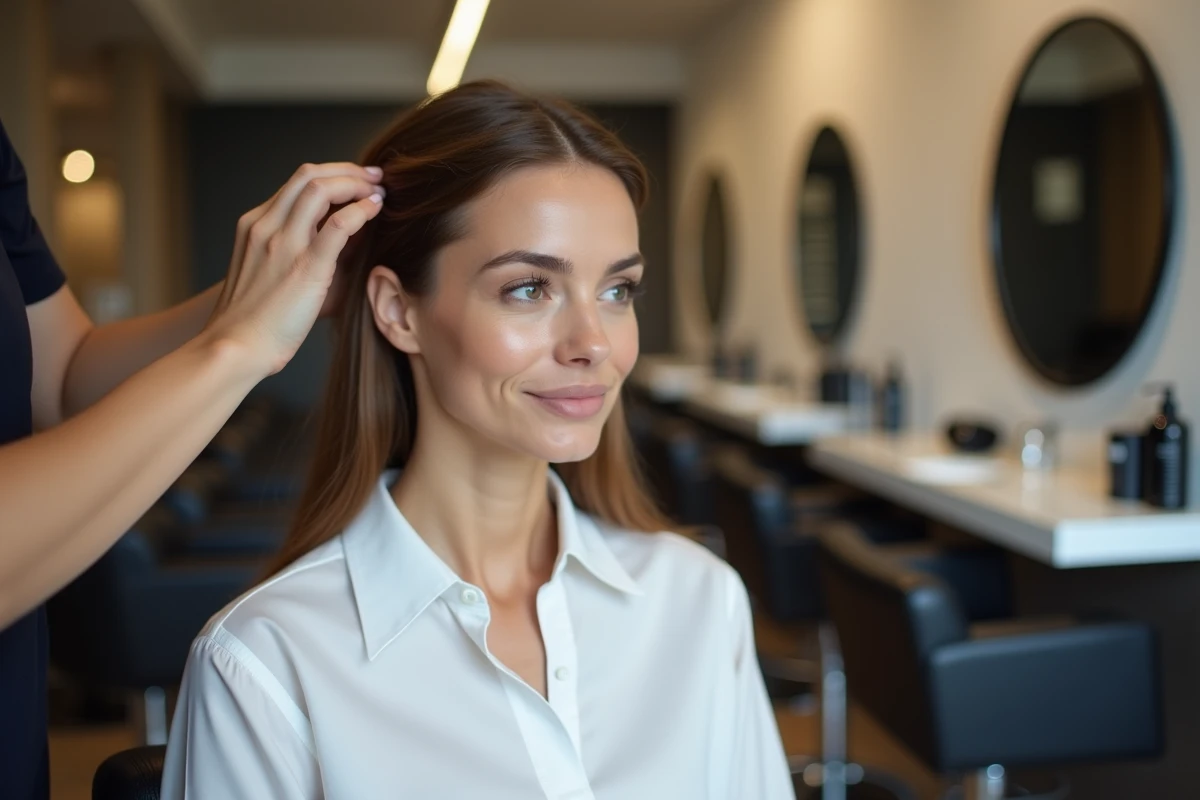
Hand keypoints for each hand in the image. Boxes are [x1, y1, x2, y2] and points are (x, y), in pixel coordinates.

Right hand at [202, 162, 384, 376]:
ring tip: (378, 191)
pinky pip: (338, 224)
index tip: (356, 182)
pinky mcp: (304, 266)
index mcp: (255, 226)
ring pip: (320, 188)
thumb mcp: (272, 274)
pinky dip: (361, 210)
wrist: (234, 348)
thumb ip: (301, 251)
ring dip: (355, 183)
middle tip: (374, 176)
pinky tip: (376, 210)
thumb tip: (349, 238)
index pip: (296, 184)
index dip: (331, 176)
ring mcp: (283, 243)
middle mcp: (265, 226)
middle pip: (308, 175)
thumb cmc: (257, 322)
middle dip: (346, 170)